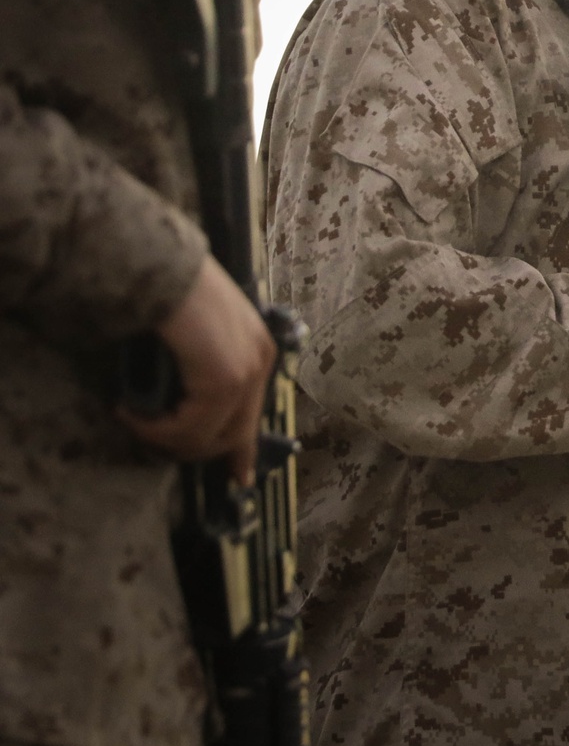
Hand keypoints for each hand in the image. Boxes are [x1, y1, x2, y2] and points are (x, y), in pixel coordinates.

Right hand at [120, 256, 274, 483]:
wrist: (158, 264)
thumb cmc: (167, 293)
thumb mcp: (193, 337)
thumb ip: (199, 371)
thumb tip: (184, 408)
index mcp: (258, 350)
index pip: (255, 415)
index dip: (244, 452)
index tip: (239, 480)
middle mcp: (260, 361)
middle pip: (234, 433)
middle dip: (191, 448)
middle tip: (150, 438)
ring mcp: (246, 370)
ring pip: (208, 436)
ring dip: (164, 437)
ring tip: (133, 416)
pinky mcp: (223, 377)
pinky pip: (190, 426)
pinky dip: (156, 428)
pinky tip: (131, 411)